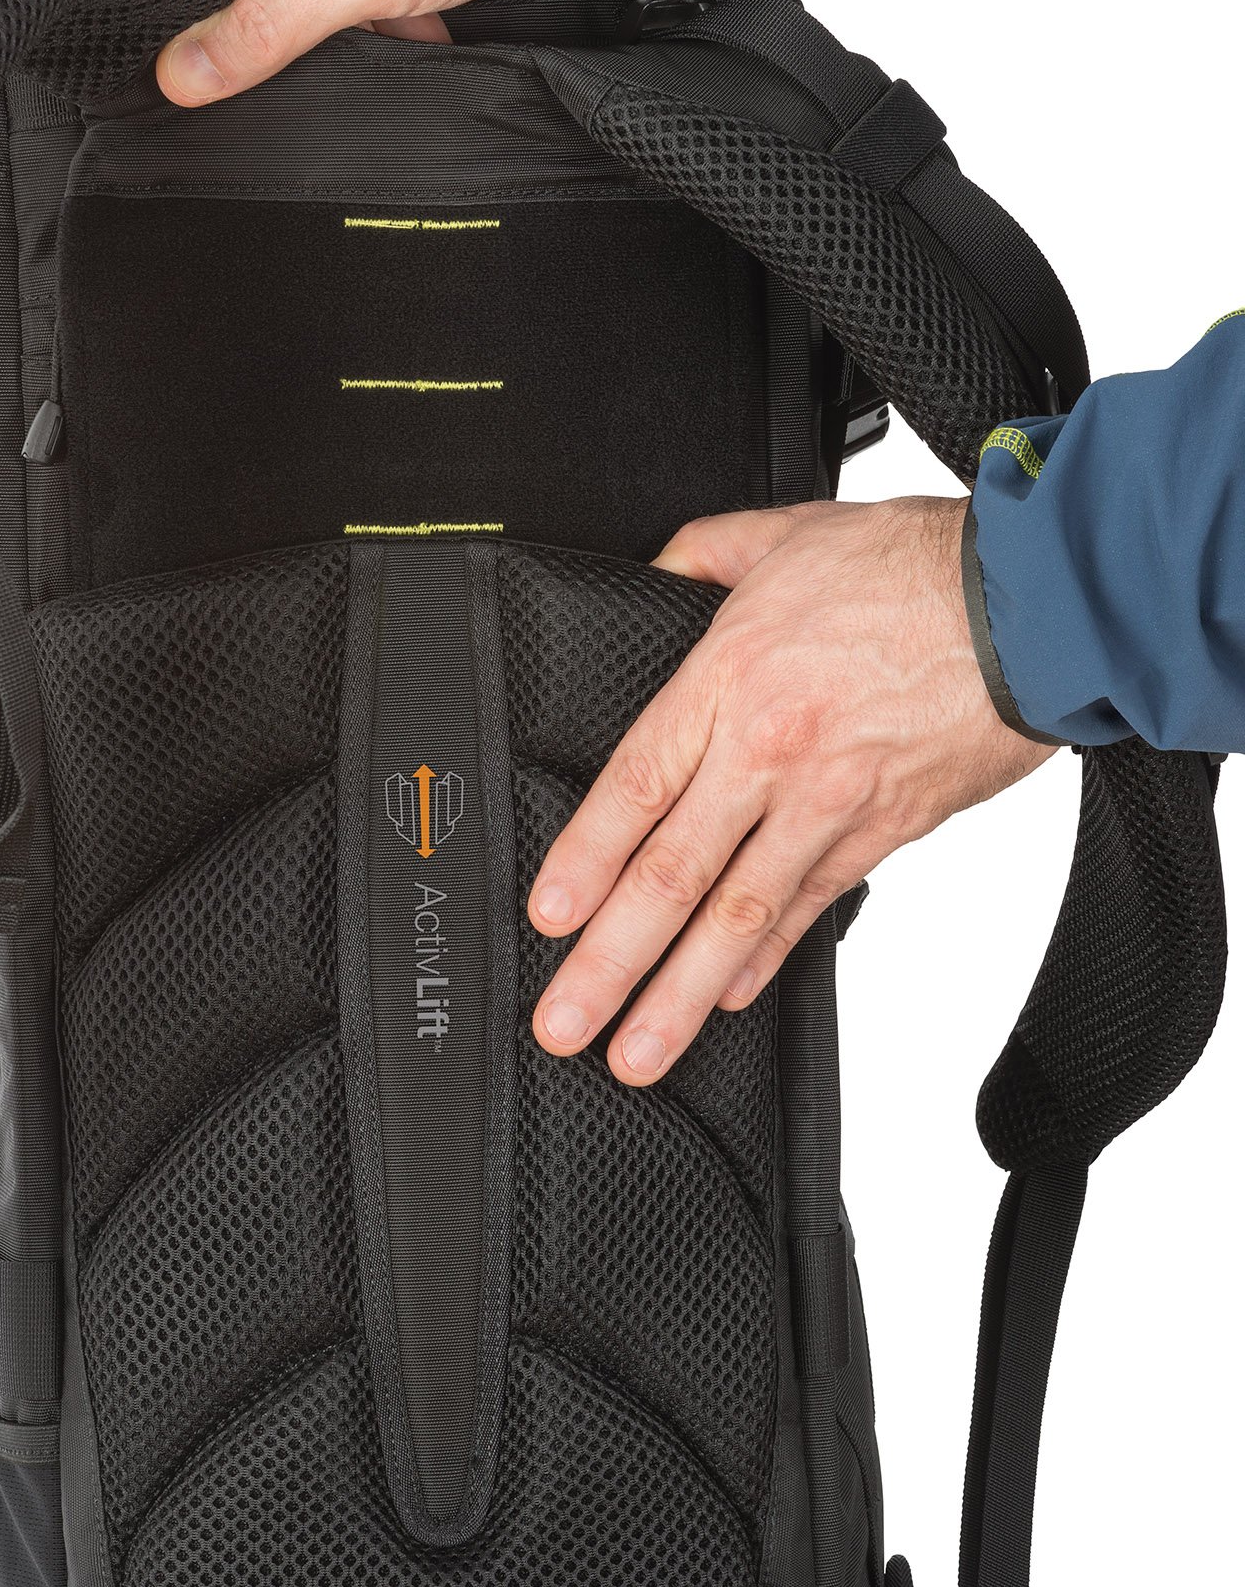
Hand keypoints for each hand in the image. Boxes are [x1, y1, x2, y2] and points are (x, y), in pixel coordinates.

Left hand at [527, 498, 1054, 1082]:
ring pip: (739, 915)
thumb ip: (696, 557)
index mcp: (729, 681)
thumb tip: (647, 579)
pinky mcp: (887, 830)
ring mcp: (830, 803)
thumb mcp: (777, 535)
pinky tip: (728, 996)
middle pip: (672, 875)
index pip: (633, 789)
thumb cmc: (912, 567)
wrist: (1038, 605)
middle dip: (610, 961)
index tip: (548, 918)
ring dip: (682, 993)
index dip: (584, 862)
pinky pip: (812, 907)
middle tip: (565, 1021)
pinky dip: (767, 958)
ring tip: (637, 1051)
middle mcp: (771, 754)